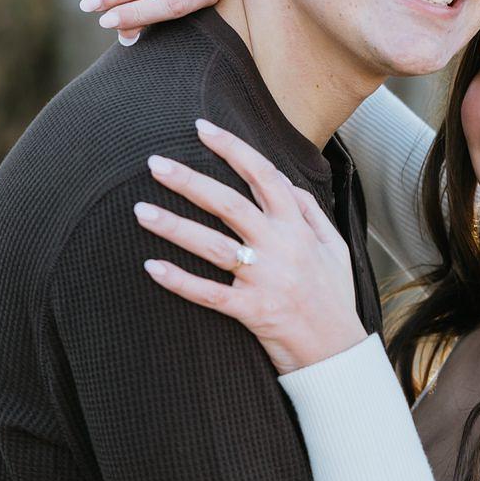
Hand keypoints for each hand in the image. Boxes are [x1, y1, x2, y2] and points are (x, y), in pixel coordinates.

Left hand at [135, 119, 366, 374]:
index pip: (264, 175)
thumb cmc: (333, 297)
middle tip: (154, 163)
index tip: (202, 128)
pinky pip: (209, 294)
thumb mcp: (334, 247)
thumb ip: (310, 211)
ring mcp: (265, 279)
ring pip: (213, 246)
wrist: (339, 353)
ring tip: (140, 211)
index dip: (233, 148)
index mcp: (299, 227)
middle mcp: (281, 247)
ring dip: (174, 227)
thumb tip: (283, 182)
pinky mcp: (252, 311)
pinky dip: (180, 281)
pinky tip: (151, 267)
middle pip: (229, 204)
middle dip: (190, 181)